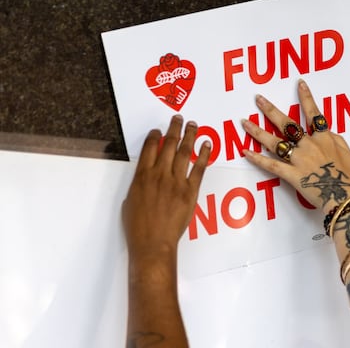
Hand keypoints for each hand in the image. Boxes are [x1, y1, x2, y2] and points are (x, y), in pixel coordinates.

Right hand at [122, 115, 210, 259]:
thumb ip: (140, 184)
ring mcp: (176, 181)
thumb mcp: (130, 200)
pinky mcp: (190, 191)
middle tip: (178, 119)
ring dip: (190, 135)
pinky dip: (204, 155)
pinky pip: (199, 168)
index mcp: (142, 176)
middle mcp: (159, 174)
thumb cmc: (138, 227)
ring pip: (184, 152)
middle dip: (174, 128)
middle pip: (168, 144)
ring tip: (193, 125)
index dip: (155, 135)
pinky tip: (207, 145)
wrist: (153, 243)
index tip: (159, 129)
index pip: (150, 147)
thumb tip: (147, 176)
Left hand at [242, 80, 349, 214]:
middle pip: (287, 124)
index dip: (307, 98)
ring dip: (257, 131)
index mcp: (324, 138)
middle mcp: (309, 145)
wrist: (346, 196)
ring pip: (274, 142)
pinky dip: (257, 159)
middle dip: (270, 110)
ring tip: (244, 122)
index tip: (299, 84)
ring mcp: (299, 159)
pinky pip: (271, 165)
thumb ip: (335, 140)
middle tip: (258, 99)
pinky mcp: (292, 175)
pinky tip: (246, 152)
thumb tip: (326, 132)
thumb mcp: (348, 153)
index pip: (314, 113)